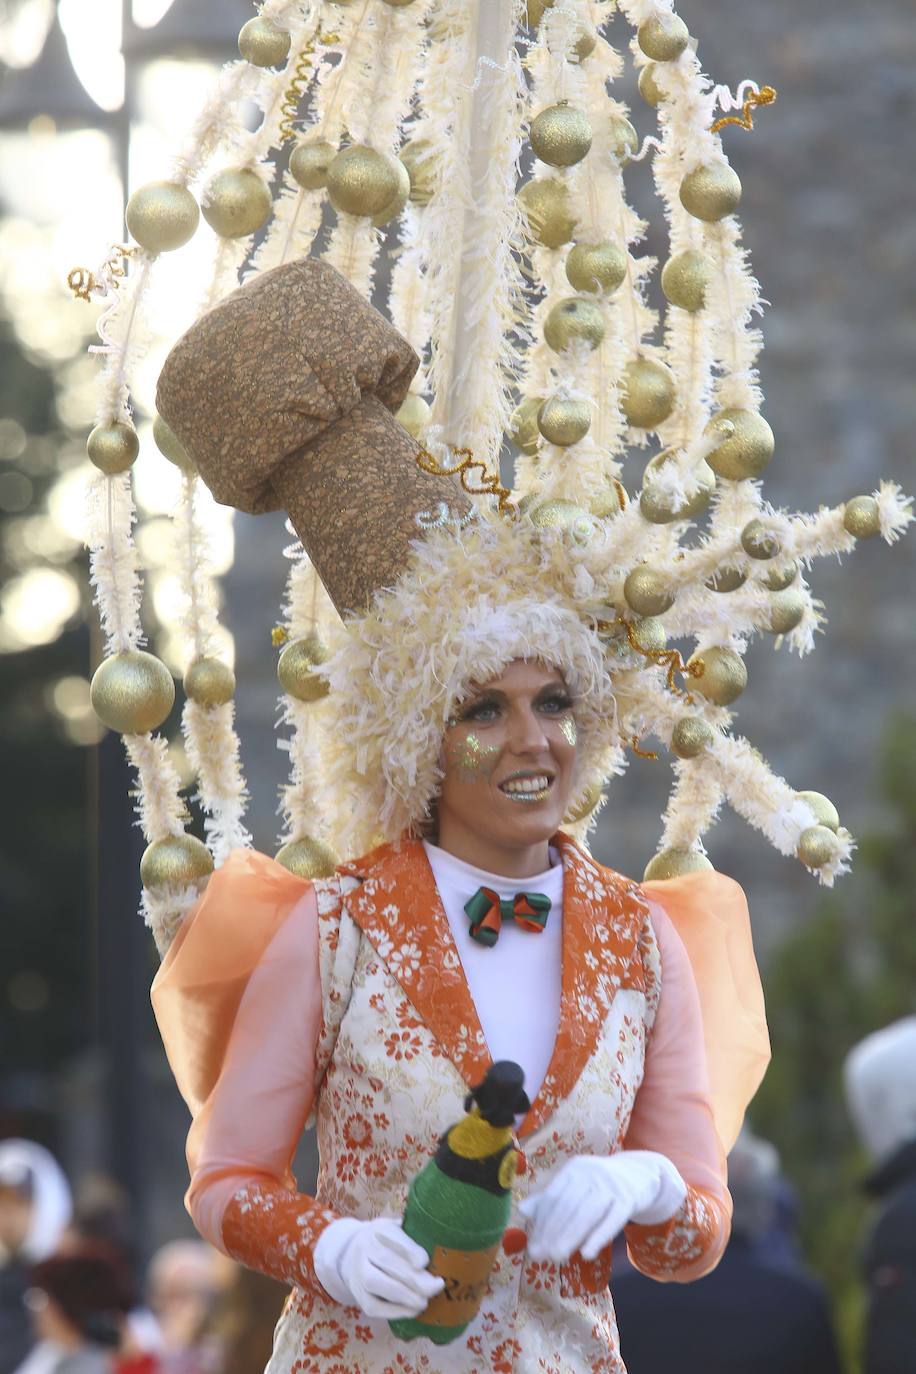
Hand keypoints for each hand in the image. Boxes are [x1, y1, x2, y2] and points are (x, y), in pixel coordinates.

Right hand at [313, 1216, 444, 1318]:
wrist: (351, 1254)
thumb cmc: (388, 1242)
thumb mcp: (399, 1229)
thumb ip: (416, 1233)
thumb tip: (442, 1240)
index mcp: (379, 1229)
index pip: (392, 1236)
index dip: (408, 1250)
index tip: (425, 1262)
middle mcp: (365, 1247)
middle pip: (386, 1262)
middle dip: (413, 1277)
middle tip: (436, 1287)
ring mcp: (358, 1272)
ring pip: (375, 1283)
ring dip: (402, 1295)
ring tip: (424, 1302)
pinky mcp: (358, 1295)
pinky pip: (373, 1306)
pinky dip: (394, 1311)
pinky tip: (412, 1311)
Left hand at [517, 1151, 686, 1262]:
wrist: (640, 1174)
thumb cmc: (601, 1184)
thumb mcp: (577, 1184)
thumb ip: (551, 1198)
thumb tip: (521, 1210)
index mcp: (575, 1168)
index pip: (553, 1197)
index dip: (541, 1222)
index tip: (532, 1245)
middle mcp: (591, 1172)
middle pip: (568, 1206)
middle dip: (552, 1232)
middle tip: (539, 1256)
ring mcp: (611, 1185)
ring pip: (587, 1214)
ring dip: (570, 1237)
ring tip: (556, 1257)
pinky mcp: (628, 1199)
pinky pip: (612, 1221)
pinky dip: (598, 1237)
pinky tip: (586, 1254)